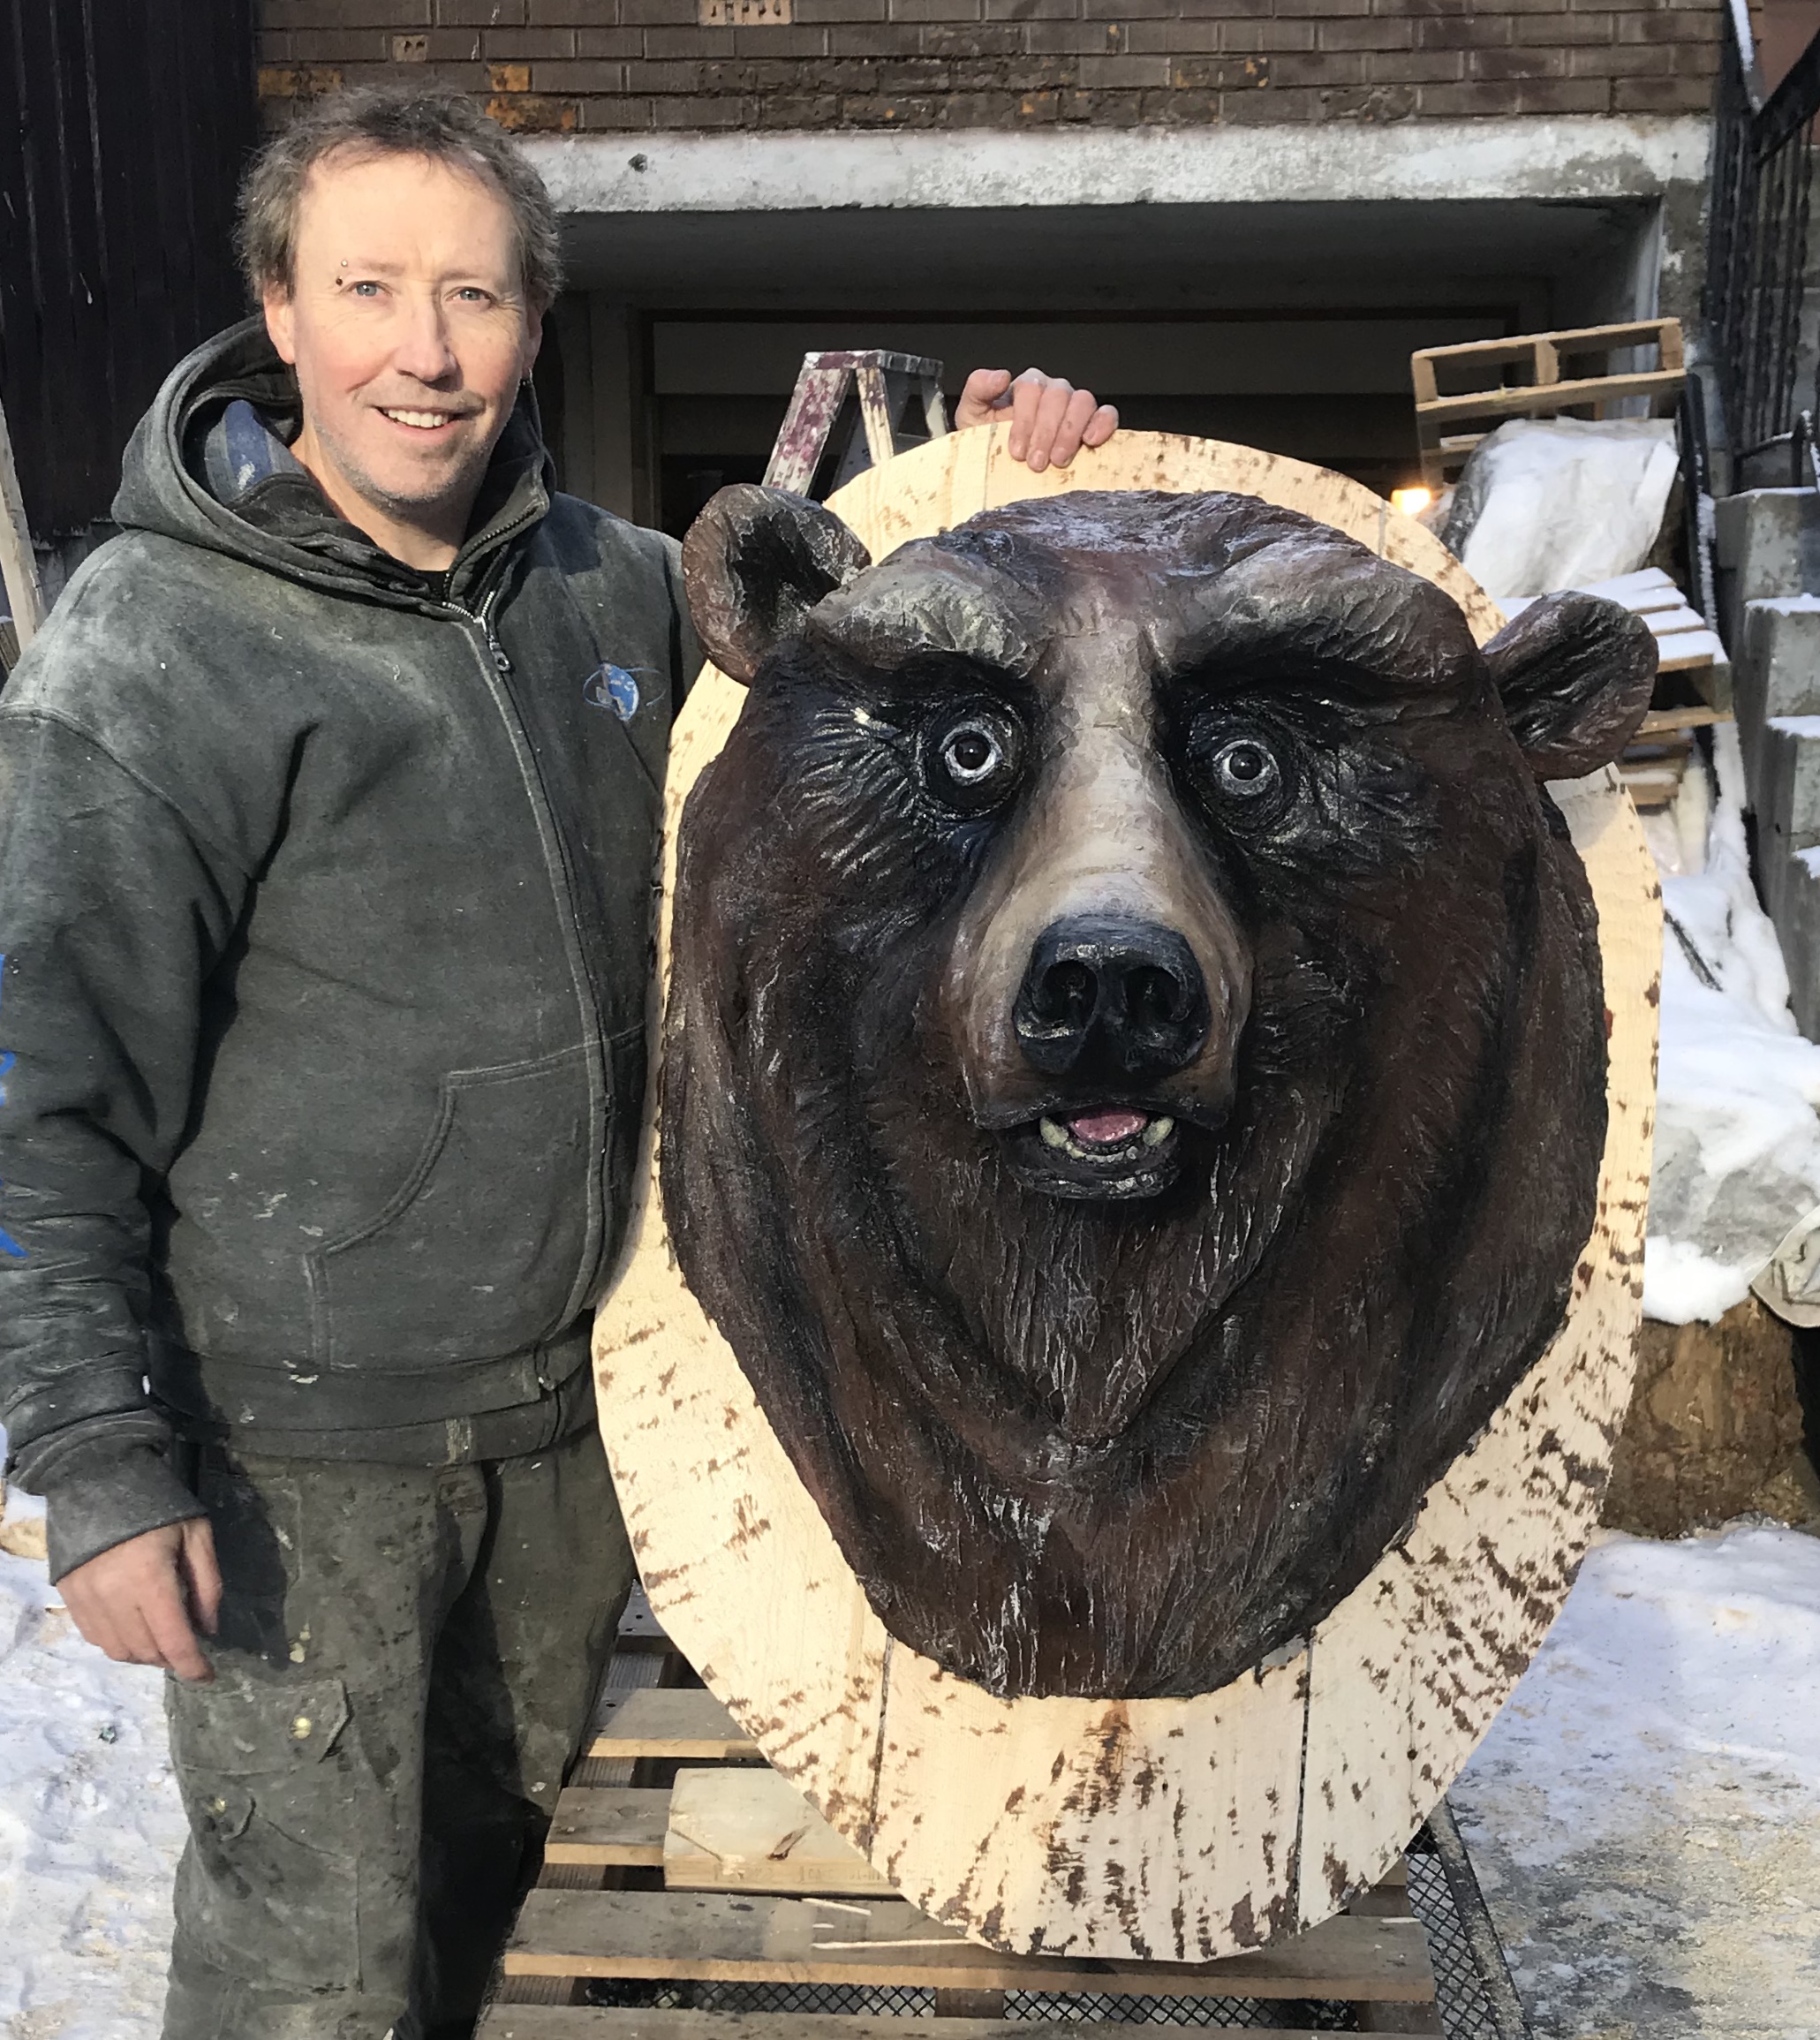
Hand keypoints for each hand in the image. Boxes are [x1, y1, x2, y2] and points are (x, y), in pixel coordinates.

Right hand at [59, 1518, 220, 1682]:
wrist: (99, 1481)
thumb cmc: (158, 1507)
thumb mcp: (197, 1536)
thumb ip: (207, 1585)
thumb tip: (208, 1629)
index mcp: (151, 1579)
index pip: (173, 1640)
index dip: (193, 1665)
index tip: (207, 1676)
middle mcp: (114, 1596)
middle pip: (146, 1651)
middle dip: (172, 1656)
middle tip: (187, 1642)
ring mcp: (86, 1599)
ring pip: (118, 1651)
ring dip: (144, 1654)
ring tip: (161, 1636)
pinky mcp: (69, 1597)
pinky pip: (95, 1638)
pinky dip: (118, 1642)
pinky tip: (134, 1627)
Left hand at [954, 368, 1118, 473]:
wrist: (1002, 472)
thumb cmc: (989, 443)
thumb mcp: (972, 417)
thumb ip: (978, 390)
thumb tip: (1001, 376)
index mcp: (1027, 387)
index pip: (1031, 387)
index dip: (1025, 419)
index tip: (1017, 451)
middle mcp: (1053, 392)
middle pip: (1058, 395)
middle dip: (1046, 432)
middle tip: (1036, 462)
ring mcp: (1075, 407)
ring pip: (1083, 402)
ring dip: (1070, 433)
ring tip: (1058, 460)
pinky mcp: (1094, 424)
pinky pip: (1107, 414)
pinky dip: (1103, 424)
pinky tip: (1091, 441)